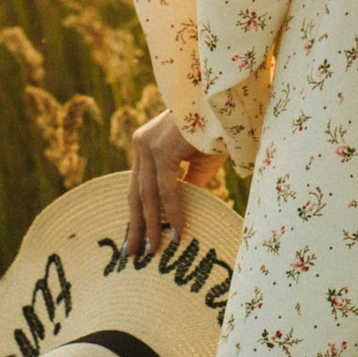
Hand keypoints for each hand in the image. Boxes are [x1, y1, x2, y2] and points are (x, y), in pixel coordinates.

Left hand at [125, 108, 226, 257]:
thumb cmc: (215, 129)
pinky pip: (166, 188)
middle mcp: (142, 144)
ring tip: (153, 250)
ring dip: (151, 225)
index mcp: (146, 144)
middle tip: (133, 254)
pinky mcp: (162, 149)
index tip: (135, 238)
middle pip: (135, 193)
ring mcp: (149, 145)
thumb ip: (186, 184)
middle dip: (135, 225)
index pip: (137, 185)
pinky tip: (178, 232)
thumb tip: (180, 214)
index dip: (136, 213)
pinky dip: (173, 212)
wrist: (224, 102)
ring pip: (147, 194)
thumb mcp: (197, 163)